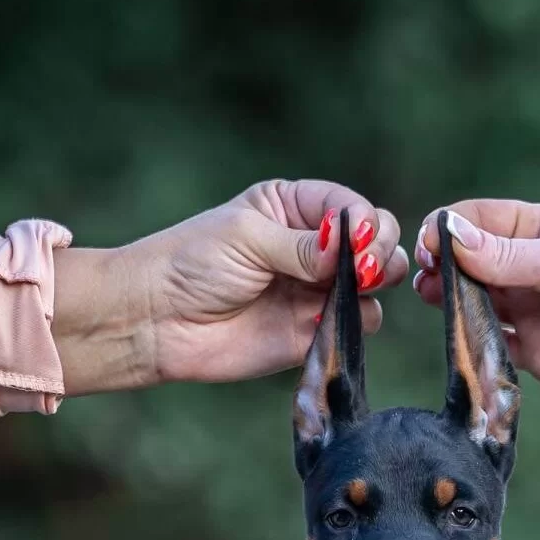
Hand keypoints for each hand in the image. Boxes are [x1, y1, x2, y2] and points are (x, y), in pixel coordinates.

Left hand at [54, 179, 408, 392]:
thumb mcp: (248, 238)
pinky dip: (356, 322)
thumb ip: (303, 245)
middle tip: (364, 267)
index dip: (365, 220)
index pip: (351, 206)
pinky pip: (356, 326)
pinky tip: (331, 319)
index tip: (360, 235)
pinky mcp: (314, 333)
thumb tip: (354, 248)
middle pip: (376, 243)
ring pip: (376, 285)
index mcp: (296, 208)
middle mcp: (314, 248)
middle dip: (380, 250)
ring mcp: (316, 291)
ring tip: (353, 289)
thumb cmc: (191, 263)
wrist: (159, 321)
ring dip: (375, 285)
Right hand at [413, 199, 539, 397]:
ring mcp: (528, 310)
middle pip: (467, 263)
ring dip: (449, 304)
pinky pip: (489, 346)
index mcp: (539, 229)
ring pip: (472, 304)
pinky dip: (470, 343)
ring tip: (433, 303)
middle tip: (424, 280)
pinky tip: (459, 339)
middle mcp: (527, 268)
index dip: (448, 229)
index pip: (478, 220)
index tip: (430, 246)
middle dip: (442, 268)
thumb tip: (450, 236)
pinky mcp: (532, 352)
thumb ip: (506, 255)